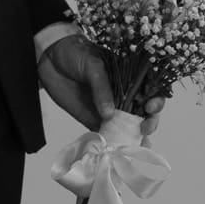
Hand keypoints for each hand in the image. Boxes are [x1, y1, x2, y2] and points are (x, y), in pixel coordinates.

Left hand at [38, 33, 165, 137]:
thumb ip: (102, 87)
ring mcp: (108, 108)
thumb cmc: (75, 53)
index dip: (155, 100)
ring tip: (139, 146)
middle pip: (143, 111)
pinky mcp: (92, 118)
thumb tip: (110, 114)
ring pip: (128, 126)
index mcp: (129, 76)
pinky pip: (106, 133)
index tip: (150, 107)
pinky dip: (113, 142)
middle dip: (149, 121)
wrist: (49, 57)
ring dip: (135, 137)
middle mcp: (123, 94)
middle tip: (145, 128)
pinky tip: (118, 150)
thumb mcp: (93, 65)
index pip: (150, 90)